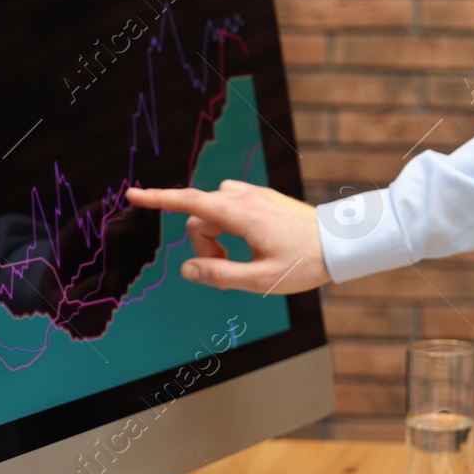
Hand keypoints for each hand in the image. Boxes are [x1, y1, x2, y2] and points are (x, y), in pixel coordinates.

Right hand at [124, 180, 330, 293]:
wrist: (342, 242)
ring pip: (214, 212)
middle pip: (200, 217)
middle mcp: (245, 198)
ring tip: (242, 260)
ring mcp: (256, 195)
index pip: (189, 203)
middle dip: (202, 245)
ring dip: (216, 236)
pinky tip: (250, 246)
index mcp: (241, 215)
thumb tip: (188, 270)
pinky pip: (230, 208)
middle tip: (228, 271)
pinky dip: (229, 228)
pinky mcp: (264, 199)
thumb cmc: (305, 263)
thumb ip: (220, 275)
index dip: (158, 199)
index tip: (132, 193)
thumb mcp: (261, 280)